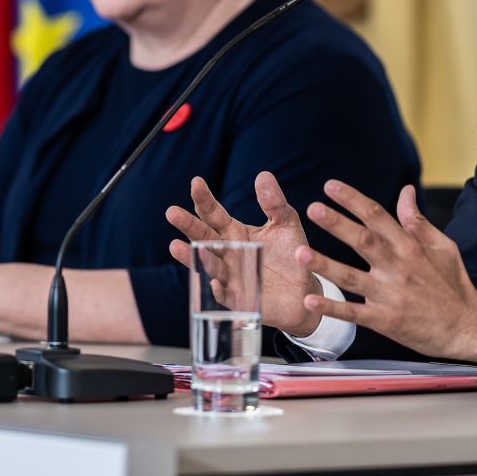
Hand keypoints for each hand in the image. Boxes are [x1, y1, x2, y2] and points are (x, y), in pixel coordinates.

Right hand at [165, 172, 319, 336]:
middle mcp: (227, 253)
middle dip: (188, 226)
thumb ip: (274, 203)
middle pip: (203, 237)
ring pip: (208, 266)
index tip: (196, 182)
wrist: (304, 290)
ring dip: (194, 257)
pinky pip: (224, 296)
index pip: (213, 214)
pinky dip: (217, 291)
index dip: (204, 199)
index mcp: (234, 232)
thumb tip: (263, 175)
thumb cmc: (291, 255)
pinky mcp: (239, 299)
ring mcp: (230, 277)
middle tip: (172, 212)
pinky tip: (213, 283)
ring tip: (176, 246)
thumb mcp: (285, 224)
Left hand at [297, 180, 476, 366]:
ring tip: (301, 253)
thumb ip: (418, 221)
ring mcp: (391, 295)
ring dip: (325, 265)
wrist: (467, 327)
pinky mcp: (386, 320)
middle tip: (313, 208)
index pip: (378, 216)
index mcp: (410, 247)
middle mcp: (398, 268)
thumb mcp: (443, 246)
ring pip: (351, 277)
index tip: (331, 187)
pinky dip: (331, 308)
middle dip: (337, 224)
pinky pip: (354, 313)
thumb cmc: (454, 284)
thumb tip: (405, 191)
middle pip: (363, 241)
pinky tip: (310, 300)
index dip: (353, 200)